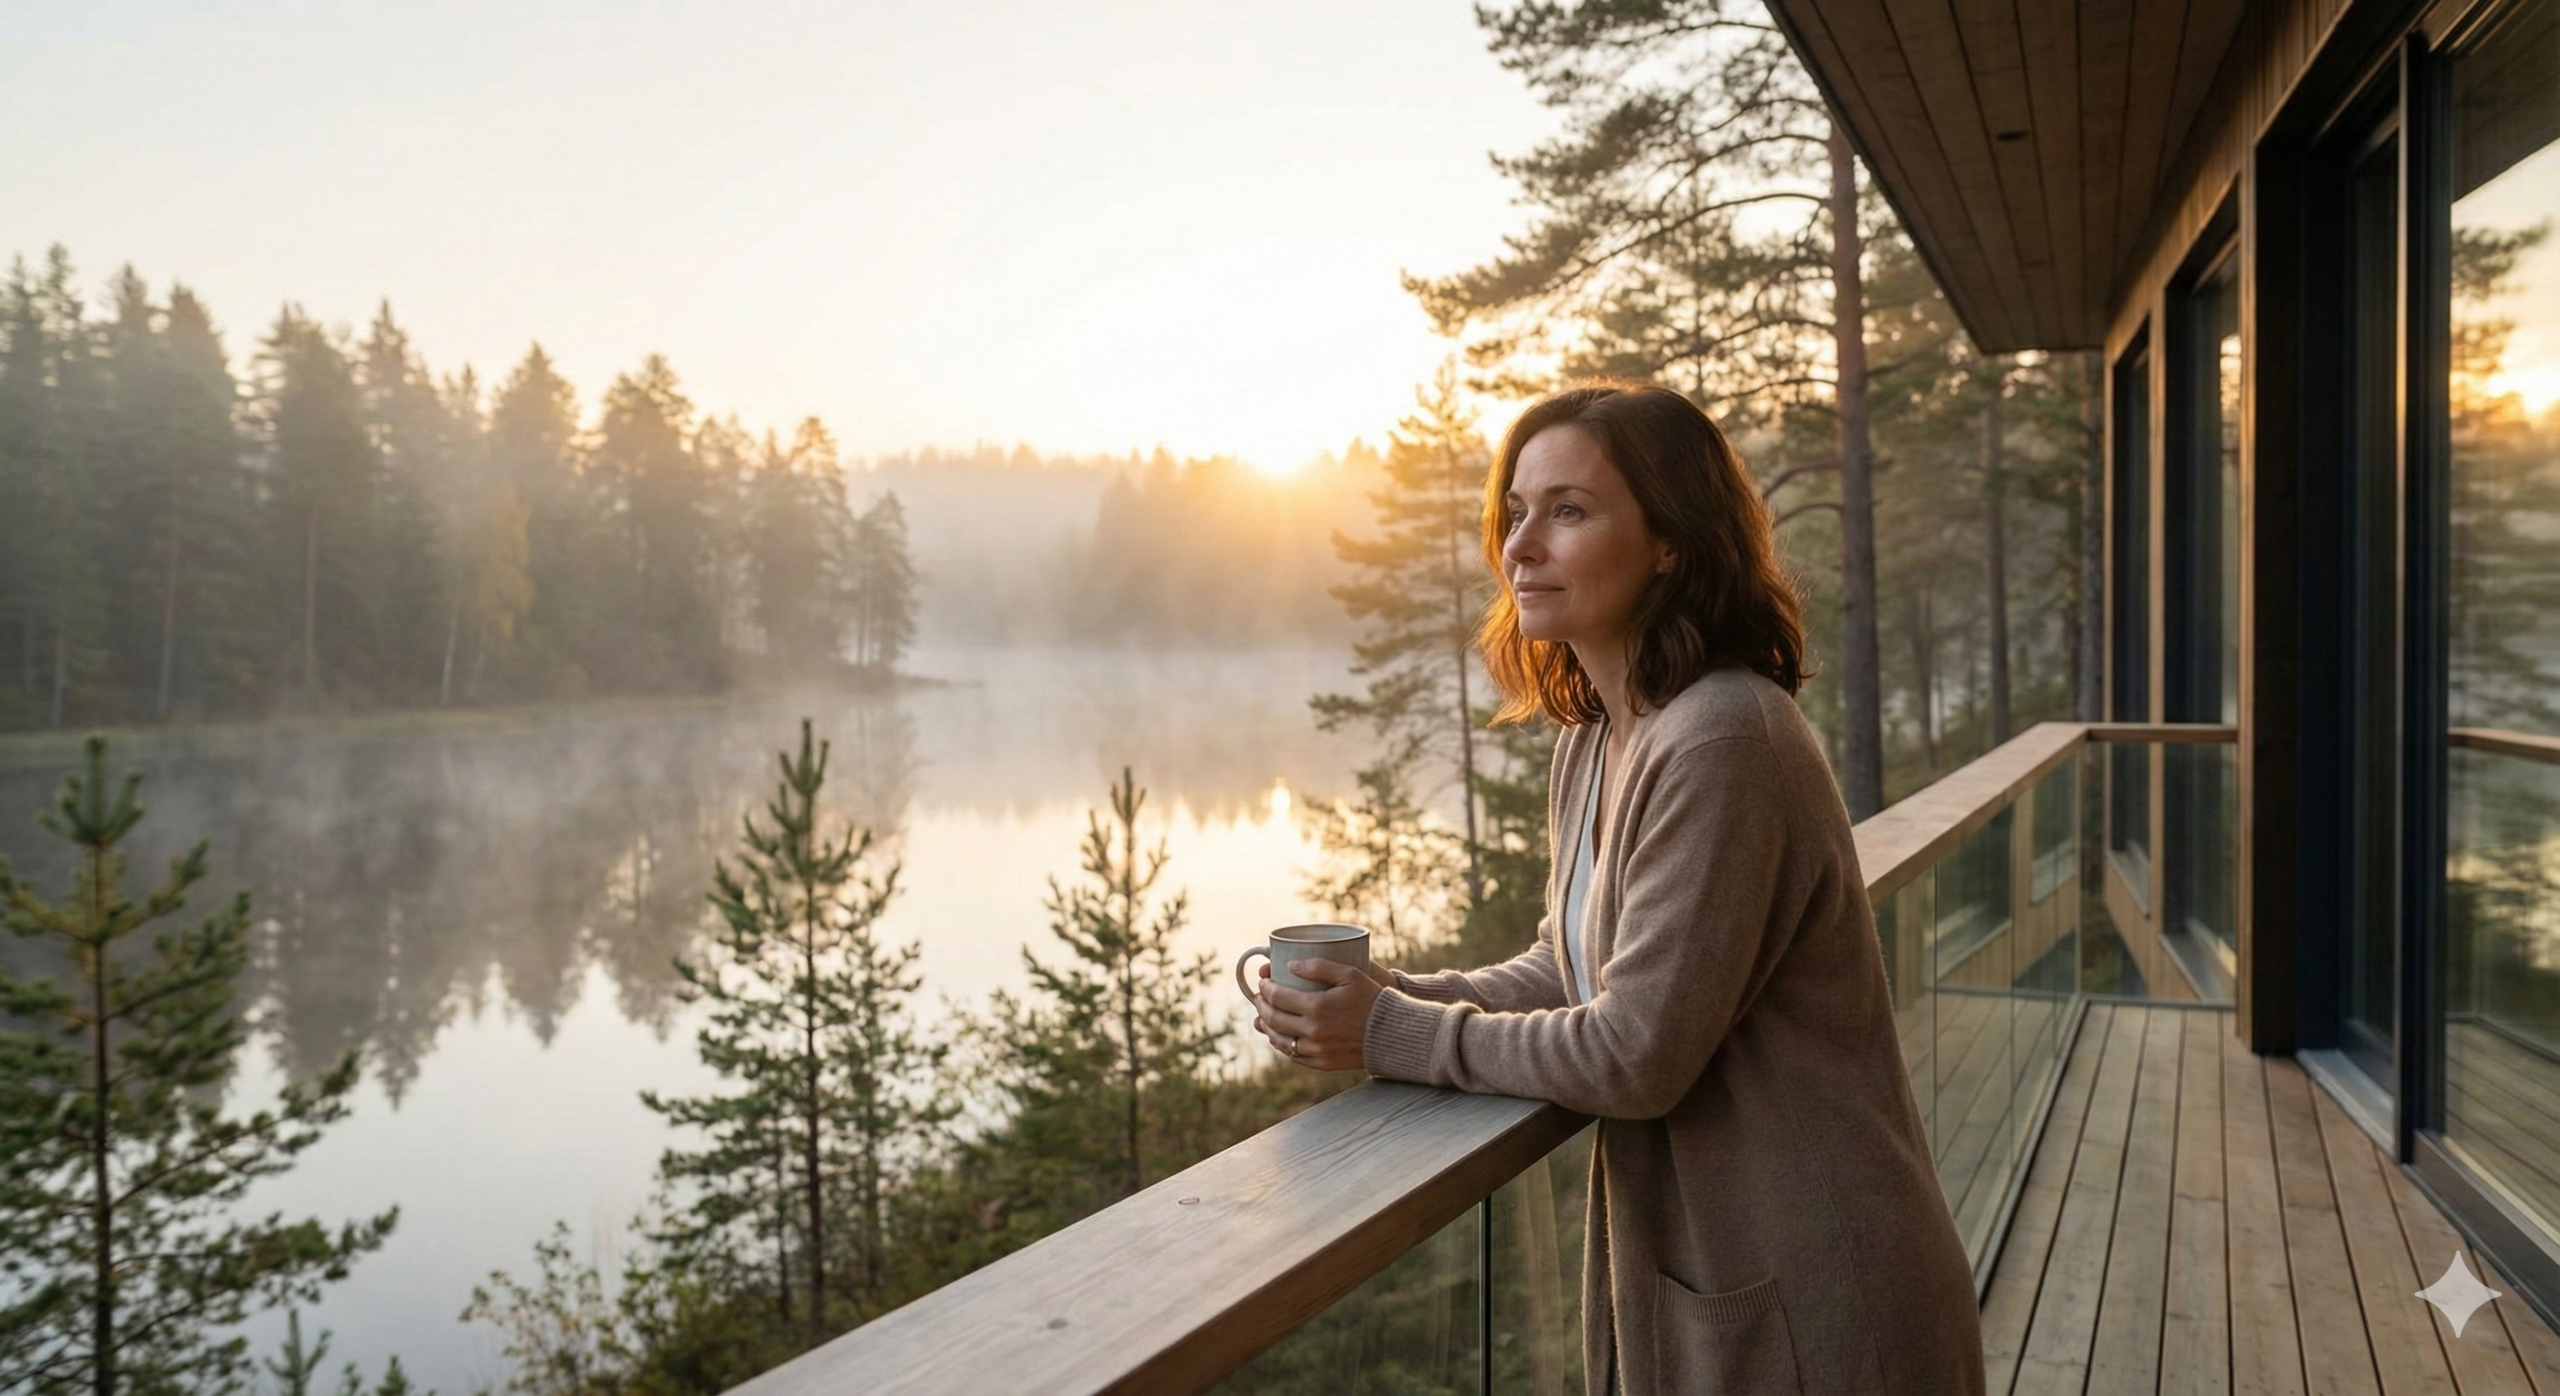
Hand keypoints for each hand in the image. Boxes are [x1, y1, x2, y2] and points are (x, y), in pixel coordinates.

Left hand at [1253, 958, 1386, 1071]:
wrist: (1391, 1034)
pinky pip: (1294, 1055)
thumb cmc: (1372, 999)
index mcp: (1317, 1007)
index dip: (1266, 988)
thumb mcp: (1350, 974)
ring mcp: (1316, 1050)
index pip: (1278, 996)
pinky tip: (1279, 1036)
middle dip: (1261, 1005)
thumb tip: (1290, 965)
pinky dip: (1282, 1044)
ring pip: (1279, 1040)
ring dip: (1266, 1027)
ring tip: (1262, 1017)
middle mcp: (1313, 1031)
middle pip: (1273, 1018)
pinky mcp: (1322, 1063)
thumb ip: (1319, 966)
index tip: (1264, 981)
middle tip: (1260, 997)